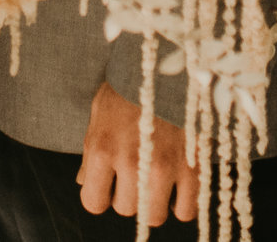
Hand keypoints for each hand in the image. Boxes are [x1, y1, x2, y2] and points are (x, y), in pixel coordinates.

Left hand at [78, 80, 197, 225]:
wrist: (170, 61)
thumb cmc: (130, 87)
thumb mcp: (100, 113)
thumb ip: (92, 150)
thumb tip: (84, 182)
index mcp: (102, 148)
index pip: (93, 203)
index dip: (100, 195)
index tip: (109, 183)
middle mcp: (131, 161)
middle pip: (126, 209)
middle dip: (128, 196)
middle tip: (136, 174)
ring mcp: (164, 166)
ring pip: (153, 215)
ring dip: (154, 202)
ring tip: (157, 181)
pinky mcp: (193, 166)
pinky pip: (186, 210)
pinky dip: (182, 203)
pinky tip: (178, 185)